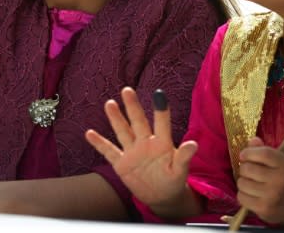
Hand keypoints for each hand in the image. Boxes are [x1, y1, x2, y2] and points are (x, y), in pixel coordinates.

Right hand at [85, 87, 196, 212]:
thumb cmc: (173, 179)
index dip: (161, 110)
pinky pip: (109, 151)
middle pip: (138, 122)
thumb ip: (184, 157)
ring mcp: (132, 152)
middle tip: (127, 90)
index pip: (162, 124)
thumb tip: (194, 144)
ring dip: (116, 118)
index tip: (159, 93)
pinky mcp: (121, 163)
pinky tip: (89, 133)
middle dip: (133, 106)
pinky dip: (99, 143)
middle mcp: (146, 143)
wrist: (161, 195)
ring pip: (123, 132)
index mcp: (163, 143)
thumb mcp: (180, 170)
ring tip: (110, 103)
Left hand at [236, 137, 283, 224]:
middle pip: (249, 168)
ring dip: (243, 181)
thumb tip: (252, 141)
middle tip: (249, 171)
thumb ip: (265, 150)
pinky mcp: (264, 209)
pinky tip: (251, 194)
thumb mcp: (280, 161)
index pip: (264, 154)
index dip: (249, 152)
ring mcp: (272, 196)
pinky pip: (241, 197)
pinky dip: (243, 194)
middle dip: (244, 168)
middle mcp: (280, 180)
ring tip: (251, 183)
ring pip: (242, 183)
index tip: (244, 154)